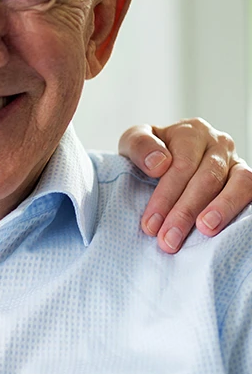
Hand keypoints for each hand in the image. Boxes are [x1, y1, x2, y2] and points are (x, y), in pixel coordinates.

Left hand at [119, 118, 251, 252]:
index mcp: (189, 132)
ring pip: (238, 183)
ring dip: (220, 210)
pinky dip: (238, 208)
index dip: (165, 196)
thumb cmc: (147, 155)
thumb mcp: (133, 142)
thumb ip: (140, 146)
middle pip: (207, 178)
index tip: (150, 225)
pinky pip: (251, 191)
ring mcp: (235, 162)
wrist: (160, 161)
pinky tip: (225, 228)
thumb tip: (159, 164)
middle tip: (168, 240)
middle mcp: (217, 144)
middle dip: (185, 212)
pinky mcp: (245, 180)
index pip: (181, 164)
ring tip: (204, 231)